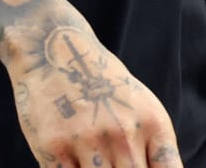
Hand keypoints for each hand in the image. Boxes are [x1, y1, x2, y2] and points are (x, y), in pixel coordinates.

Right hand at [7, 15, 182, 166]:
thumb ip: (152, 146)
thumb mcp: (140, 105)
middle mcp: (123, 133)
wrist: (56, 49)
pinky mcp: (53, 148)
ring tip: (96, 163)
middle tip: (116, 166)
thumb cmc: (102, 83)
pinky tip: (75, 163)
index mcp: (151, 123)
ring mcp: (88, 142)